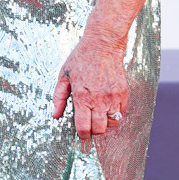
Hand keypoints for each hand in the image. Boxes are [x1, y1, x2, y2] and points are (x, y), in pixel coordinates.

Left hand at [52, 32, 127, 151]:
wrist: (102, 45)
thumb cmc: (82, 58)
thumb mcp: (64, 76)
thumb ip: (58, 98)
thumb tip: (55, 115)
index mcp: (82, 97)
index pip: (83, 127)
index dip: (82, 135)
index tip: (82, 133)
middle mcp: (98, 100)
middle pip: (99, 129)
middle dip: (94, 130)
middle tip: (90, 125)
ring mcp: (112, 97)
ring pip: (112, 123)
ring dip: (105, 123)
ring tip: (99, 115)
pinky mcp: (123, 92)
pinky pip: (121, 112)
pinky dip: (115, 113)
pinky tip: (108, 106)